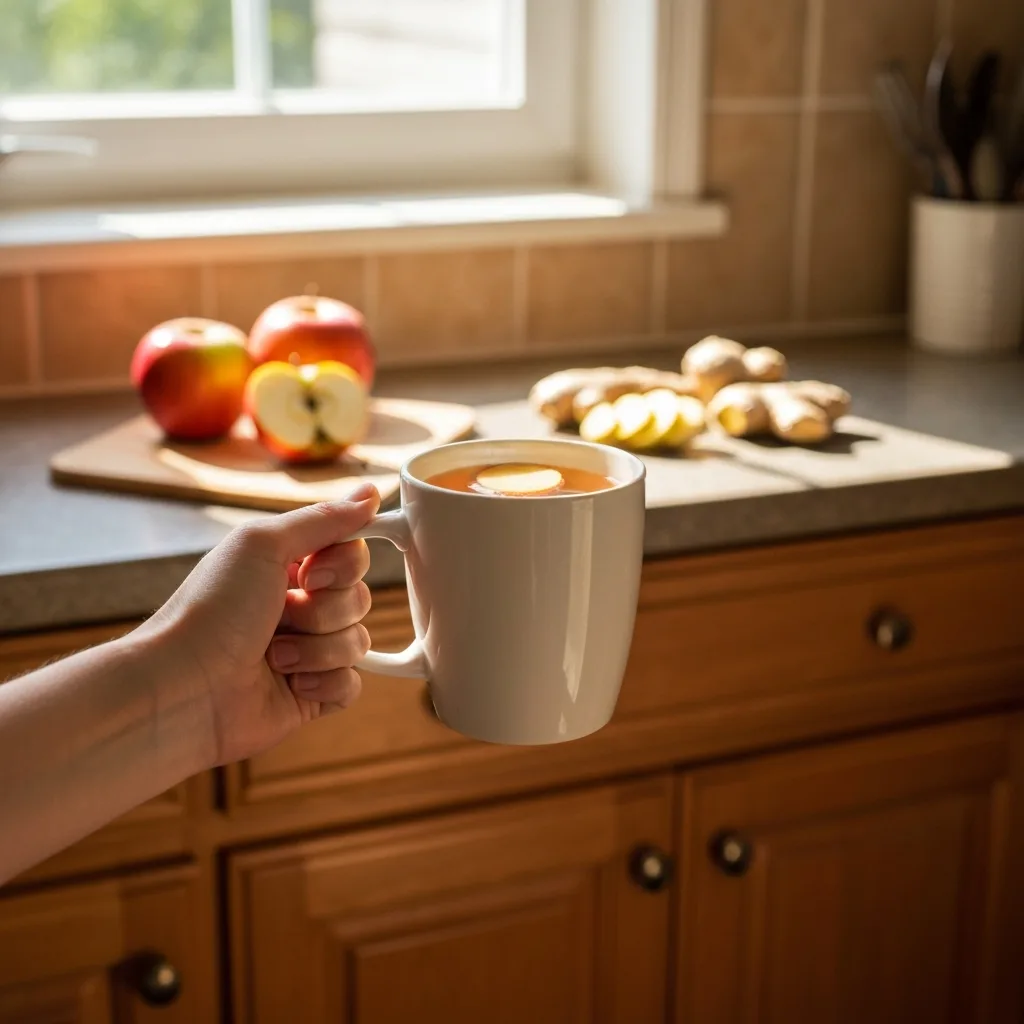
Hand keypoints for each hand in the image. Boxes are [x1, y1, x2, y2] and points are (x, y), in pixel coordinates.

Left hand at [145, 483, 379, 766]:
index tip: (310, 575)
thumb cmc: (211, 612)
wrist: (182, 689)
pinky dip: (325, 684)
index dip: (343, 565)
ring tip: (274, 657)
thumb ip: (322, 519)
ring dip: (319, 649)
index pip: (351, 553)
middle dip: (325, 611)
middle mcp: (298, 607)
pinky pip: (352, 684)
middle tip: (281, 617)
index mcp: (287, 568)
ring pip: (359, 642)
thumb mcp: (262, 545)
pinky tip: (291, 685)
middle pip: (359, 598)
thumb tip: (370, 493)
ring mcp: (307, 653)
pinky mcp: (311, 696)